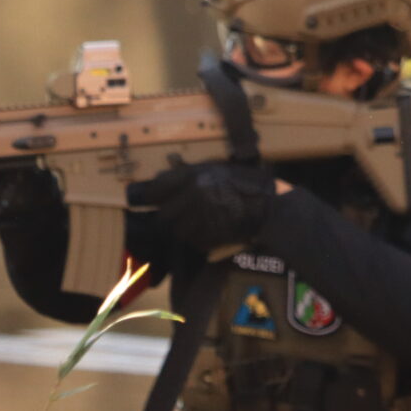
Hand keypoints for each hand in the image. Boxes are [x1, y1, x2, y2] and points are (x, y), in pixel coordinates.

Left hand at [125, 162, 274, 250]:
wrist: (271, 207)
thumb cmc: (248, 183)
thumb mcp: (219, 168)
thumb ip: (192, 172)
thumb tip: (165, 171)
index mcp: (195, 176)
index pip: (156, 189)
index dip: (145, 196)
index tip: (139, 199)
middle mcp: (193, 197)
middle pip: (164, 215)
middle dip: (168, 217)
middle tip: (177, 215)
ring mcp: (201, 219)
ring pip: (177, 231)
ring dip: (183, 229)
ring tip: (199, 223)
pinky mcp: (209, 238)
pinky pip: (193, 242)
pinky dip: (198, 240)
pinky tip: (211, 231)